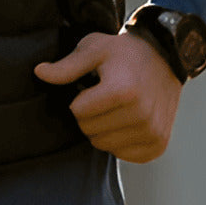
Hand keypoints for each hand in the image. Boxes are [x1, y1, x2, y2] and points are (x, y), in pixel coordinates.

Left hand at [34, 31, 183, 163]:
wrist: (166, 59)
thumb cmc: (124, 53)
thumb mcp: (94, 50)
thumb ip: (67, 66)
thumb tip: (39, 72)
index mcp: (123, 91)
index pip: (78, 112)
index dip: (80, 99)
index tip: (94, 87)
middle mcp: (141, 115)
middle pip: (90, 132)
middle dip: (91, 116)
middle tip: (105, 97)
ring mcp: (152, 132)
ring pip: (105, 146)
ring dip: (105, 129)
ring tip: (118, 108)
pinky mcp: (158, 145)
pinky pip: (123, 155)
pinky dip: (120, 142)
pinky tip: (128, 122)